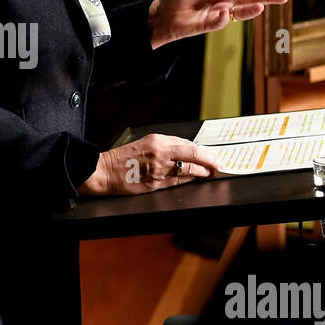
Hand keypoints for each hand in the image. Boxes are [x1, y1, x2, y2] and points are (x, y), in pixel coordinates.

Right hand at [77, 134, 221, 196]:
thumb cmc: (123, 158)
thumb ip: (165, 146)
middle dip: (209, 160)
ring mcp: (159, 170)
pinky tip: (195, 179)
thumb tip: (186, 150)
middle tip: (219, 164)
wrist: (105, 171)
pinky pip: (178, 181)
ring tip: (209, 172)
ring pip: (188, 170)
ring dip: (202, 172)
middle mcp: (160, 154)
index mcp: (157, 141)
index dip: (203, 151)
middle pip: (193, 156)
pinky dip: (189, 179)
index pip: (188, 144)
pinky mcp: (155, 184)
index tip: (212, 154)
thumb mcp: (145, 143)